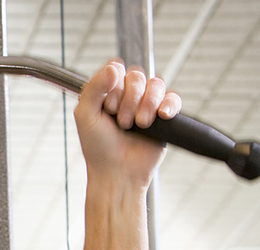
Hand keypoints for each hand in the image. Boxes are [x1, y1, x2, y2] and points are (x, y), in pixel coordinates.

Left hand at [75, 60, 181, 187]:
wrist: (118, 172)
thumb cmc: (98, 148)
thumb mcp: (85, 116)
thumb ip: (94, 89)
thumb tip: (114, 67)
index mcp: (106, 92)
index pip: (116, 68)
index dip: (114, 84)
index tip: (107, 105)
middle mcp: (126, 95)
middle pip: (137, 75)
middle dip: (129, 99)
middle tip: (121, 122)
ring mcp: (146, 104)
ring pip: (156, 84)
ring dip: (146, 105)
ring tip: (138, 125)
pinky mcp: (164, 116)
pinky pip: (174, 97)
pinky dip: (169, 104)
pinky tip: (161, 116)